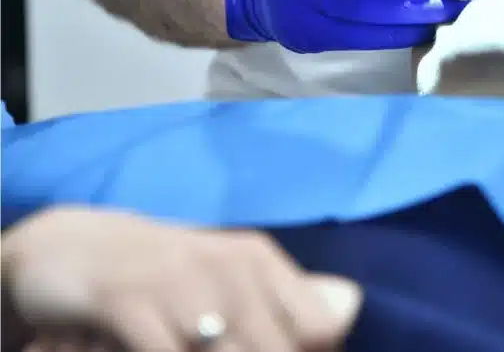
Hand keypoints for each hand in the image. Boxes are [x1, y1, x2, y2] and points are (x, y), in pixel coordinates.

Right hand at [3, 207, 361, 351]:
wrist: (67, 248)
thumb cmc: (159, 276)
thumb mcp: (225, 279)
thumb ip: (281, 300)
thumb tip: (348, 312)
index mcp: (259, 261)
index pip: (322, 326)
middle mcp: (230, 266)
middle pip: (279, 348)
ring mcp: (180, 282)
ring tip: (198, 349)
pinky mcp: (129, 301)